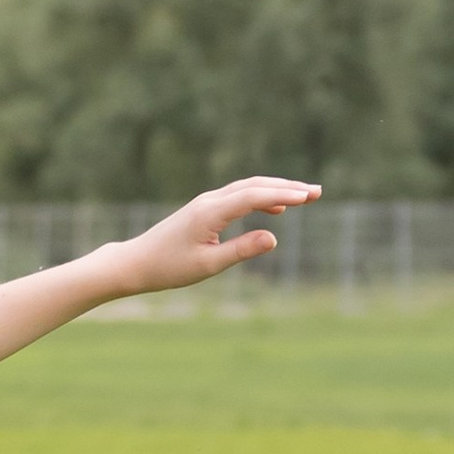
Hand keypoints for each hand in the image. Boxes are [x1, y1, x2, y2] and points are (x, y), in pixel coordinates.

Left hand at [111, 177, 320, 295]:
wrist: (135, 262)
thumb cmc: (169, 267)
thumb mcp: (208, 265)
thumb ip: (241, 250)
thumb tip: (274, 238)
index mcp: (210, 212)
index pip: (254, 196)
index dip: (284, 195)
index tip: (309, 197)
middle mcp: (209, 201)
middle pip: (255, 185)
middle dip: (287, 188)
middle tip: (318, 192)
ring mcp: (206, 203)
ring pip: (247, 188)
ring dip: (276, 190)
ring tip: (305, 197)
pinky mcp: (204, 209)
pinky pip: (238, 196)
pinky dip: (260, 197)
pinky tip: (274, 210)